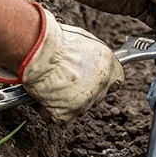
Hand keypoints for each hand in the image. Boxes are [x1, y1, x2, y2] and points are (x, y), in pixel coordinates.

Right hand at [0, 3, 123, 122]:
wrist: (38, 52)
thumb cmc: (56, 41)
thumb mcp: (84, 40)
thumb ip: (94, 55)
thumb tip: (93, 59)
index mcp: (108, 65)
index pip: (117, 80)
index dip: (105, 80)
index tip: (95, 78)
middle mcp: (101, 85)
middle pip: (98, 95)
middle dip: (85, 90)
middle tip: (67, 78)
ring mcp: (84, 102)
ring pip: (80, 106)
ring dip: (68, 100)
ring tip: (53, 83)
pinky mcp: (66, 114)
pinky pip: (61, 116)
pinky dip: (51, 108)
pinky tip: (45, 93)